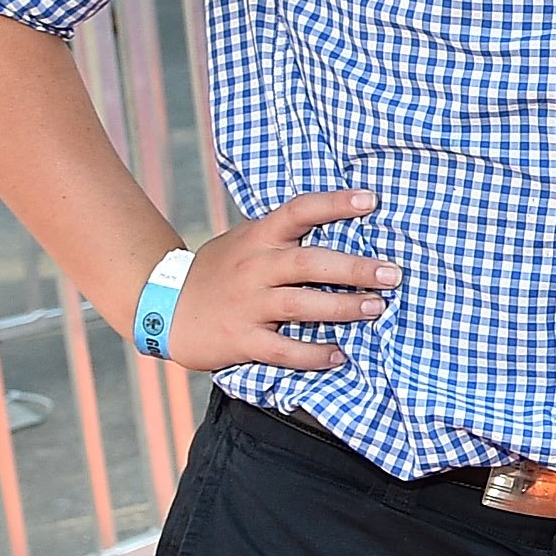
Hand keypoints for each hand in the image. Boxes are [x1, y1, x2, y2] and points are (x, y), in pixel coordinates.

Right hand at [152, 189, 400, 371]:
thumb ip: (286, 237)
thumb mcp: (248, 241)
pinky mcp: (241, 339)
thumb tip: (346, 228)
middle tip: (392, 273)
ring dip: (343, 308)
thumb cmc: (220, 271)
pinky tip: (340, 355)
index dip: (334, 203)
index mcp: (259, 236)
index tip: (371, 200)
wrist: (162, 306)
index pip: (299, 210)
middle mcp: (255, 267)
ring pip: (301, 305)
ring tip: (377, 308)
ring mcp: (247, 304)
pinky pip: (283, 350)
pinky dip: (314, 354)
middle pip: (309, 263)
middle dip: (354, 268)